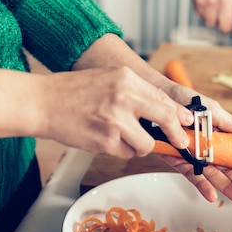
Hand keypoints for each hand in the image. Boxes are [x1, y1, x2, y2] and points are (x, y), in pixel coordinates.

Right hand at [35, 67, 193, 157]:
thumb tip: (168, 110)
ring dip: (139, 145)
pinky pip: (126, 153)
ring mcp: (115, 121)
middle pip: (166, 120)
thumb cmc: (74, 91)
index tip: (188, 124)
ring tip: (121, 135)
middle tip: (180, 142)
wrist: (42, 103)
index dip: (180, 115)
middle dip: (176, 135)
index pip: (165, 99)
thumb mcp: (110, 78)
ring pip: (146, 144)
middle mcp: (124, 98)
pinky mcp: (105, 141)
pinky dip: (120, 150)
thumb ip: (138, 92)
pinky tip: (105, 138)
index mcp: (127, 79)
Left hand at [161, 84, 231, 205]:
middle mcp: (208, 150)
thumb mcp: (214, 111)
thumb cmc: (187, 100)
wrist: (162, 96)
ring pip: (212, 176)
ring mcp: (194, 156)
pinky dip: (202, 186)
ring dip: (226, 187)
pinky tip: (212, 195)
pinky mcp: (178, 160)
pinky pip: (191, 175)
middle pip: (226, 170)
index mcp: (220, 139)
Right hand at [192, 0, 231, 34]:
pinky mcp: (199, 2)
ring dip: (214, 20)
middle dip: (226, 27)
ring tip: (216, 9)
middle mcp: (225, 0)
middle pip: (225, 28)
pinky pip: (202, 17)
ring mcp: (211, 2)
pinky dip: (206, 13)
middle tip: (226, 20)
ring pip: (211, 24)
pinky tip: (209, 4)